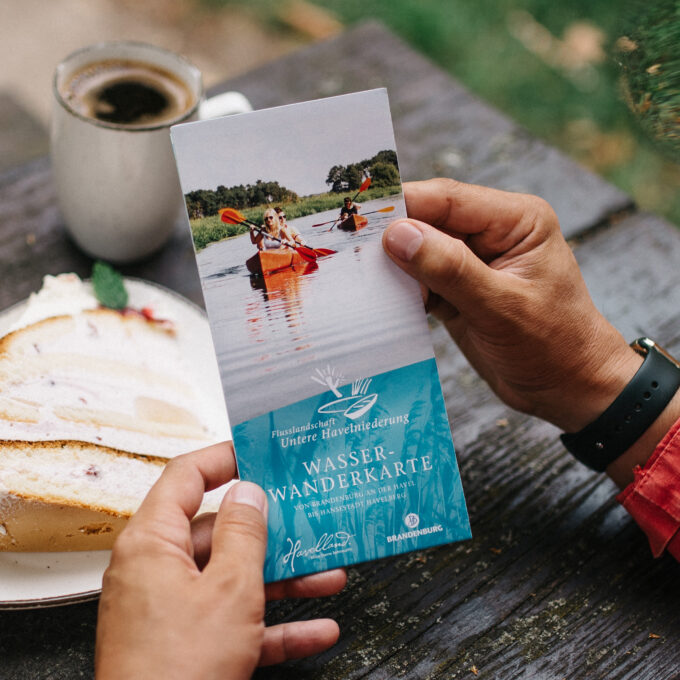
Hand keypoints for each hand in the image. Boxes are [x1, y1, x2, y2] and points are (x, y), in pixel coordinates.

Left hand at [95, 442, 345, 679]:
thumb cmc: (178, 670)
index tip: (259, 453)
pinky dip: (273, 624)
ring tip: (327, 575)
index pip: (186, 477)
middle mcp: (156, 570)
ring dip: (283, 580)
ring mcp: (171, 609)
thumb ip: (244, 533)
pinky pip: (234, 622)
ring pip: (232, 579)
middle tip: (306, 519)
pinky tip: (316, 628)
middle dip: (271, 534)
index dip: (224, 458)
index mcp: (152, 543)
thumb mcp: (229, 590)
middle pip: (219, 533)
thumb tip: (249, 492)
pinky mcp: (186, 644)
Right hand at [382, 178, 641, 435]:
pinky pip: (422, 278)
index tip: (359, 219)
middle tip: (346, 247)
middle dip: (391, 235)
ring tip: (357, 274)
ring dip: (392, 263)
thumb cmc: (552, 346)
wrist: (568, 388)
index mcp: (515, 220)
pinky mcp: (459, 288)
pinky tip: (379, 297)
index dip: (403, 206)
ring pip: (420, 249)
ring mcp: (474, 261)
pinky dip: (402, 288)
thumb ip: (450, 268)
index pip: (448, 199)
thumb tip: (397, 234)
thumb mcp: (501, 307)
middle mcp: (493, 233)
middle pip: (429, 220)